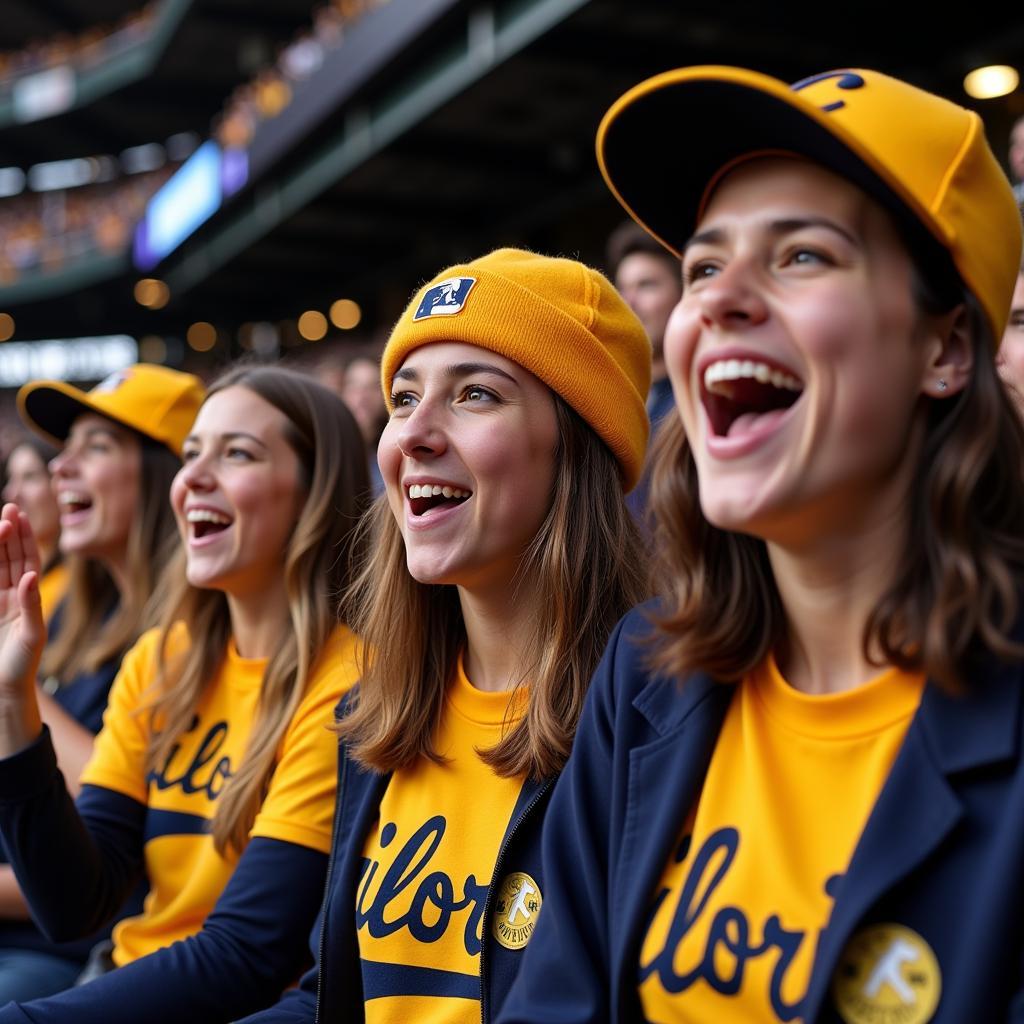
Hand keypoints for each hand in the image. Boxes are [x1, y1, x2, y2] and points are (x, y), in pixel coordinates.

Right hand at [0, 503, 44, 754]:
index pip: (26, 561)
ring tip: (0, 521)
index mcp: (26, 597)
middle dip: (9, 533)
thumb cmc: (22, 664)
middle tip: (9, 508)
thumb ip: (32, 605)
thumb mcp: (32, 634)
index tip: (21, 516)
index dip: (25, 539)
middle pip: (9, 557)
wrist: (5, 689)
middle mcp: (10, 595)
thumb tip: (29, 577)